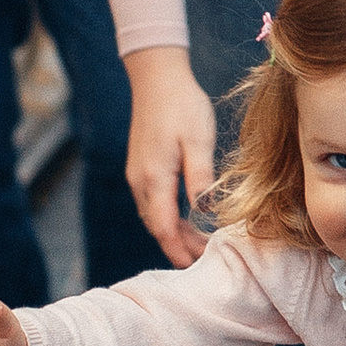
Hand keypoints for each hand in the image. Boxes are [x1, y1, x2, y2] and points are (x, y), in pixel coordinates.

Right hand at [125, 44, 217, 265]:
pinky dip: (169, 218)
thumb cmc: (182, 105)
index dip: (181, 252)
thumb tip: (206, 212)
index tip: (199, 268)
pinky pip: (152, 203)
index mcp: (155, 178)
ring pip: (154, 217)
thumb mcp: (198, 140)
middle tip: (209, 260)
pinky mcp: (141, 167)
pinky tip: (187, 218)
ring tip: (201, 244)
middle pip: (158, 228)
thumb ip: (200, 178)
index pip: (165, 229)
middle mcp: (140, 181)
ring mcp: (137, 175)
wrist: (157, 77)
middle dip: (180, 248)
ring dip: (175, 234)